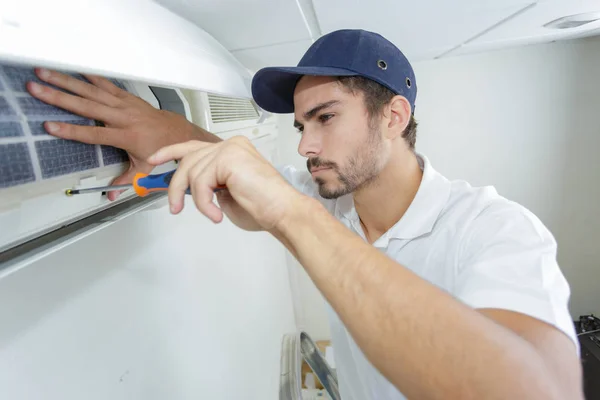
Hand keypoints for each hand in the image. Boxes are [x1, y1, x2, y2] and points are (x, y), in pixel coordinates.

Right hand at [27, 68, 198, 199]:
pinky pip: (107, 85)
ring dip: (68, 82)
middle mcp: (125, 118)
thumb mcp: (144, 169)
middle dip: (61, 98)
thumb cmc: (161, 149)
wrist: (179, 133)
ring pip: (93, 91)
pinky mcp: (128, 98)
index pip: (94, 134)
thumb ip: (124, 181)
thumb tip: (111, 196)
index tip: (51, 126)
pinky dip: (91, 77)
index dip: (72, 130)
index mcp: (126, 136)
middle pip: (88, 107)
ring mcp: (126, 105)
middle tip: (39, 91)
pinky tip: (76, 70)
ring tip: (48, 74)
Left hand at [148, 137, 301, 231]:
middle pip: (188, 158)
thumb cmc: (262, 208)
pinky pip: (202, 183)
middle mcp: (230, 144)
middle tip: (174, 206)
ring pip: (191, 172)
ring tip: (210, 214)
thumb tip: (189, 188)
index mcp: (232, 150)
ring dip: (192, 199)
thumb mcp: (226, 195)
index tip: (153, 161)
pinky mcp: (228, 158)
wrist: (282, 211)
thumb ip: (209, 185)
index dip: (170, 152)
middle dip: (175, 184)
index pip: (194, 146)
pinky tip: (216, 215)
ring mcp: (230, 149)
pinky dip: (205, 203)